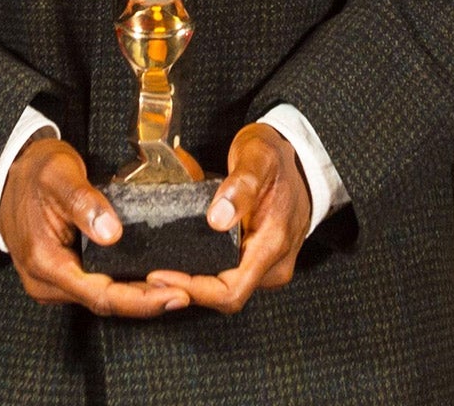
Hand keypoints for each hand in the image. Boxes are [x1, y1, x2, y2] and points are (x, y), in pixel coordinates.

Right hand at [0, 135, 188, 318]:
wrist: (9, 174)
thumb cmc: (34, 173)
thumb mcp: (59, 174)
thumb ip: (83, 202)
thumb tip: (111, 232)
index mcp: (44, 261)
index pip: (100, 295)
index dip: (140, 300)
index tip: (175, 295)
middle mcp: (45, 281)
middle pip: (103, 303)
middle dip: (144, 301)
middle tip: (184, 293)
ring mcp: (50, 282)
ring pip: (100, 298)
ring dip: (135, 296)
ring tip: (174, 288)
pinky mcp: (58, 275)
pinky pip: (94, 287)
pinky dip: (121, 286)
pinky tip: (147, 278)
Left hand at [148, 122, 309, 314]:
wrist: (301, 158)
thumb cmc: (278, 158)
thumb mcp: (258, 158)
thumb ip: (240, 186)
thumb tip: (218, 218)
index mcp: (273, 244)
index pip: (231, 291)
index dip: (194, 291)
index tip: (161, 276)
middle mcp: (274, 264)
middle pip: (226, 295)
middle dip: (187, 289)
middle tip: (152, 274)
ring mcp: (269, 265)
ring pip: (227, 289)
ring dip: (194, 284)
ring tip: (160, 269)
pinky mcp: (261, 260)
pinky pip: (230, 277)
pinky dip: (205, 274)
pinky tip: (181, 262)